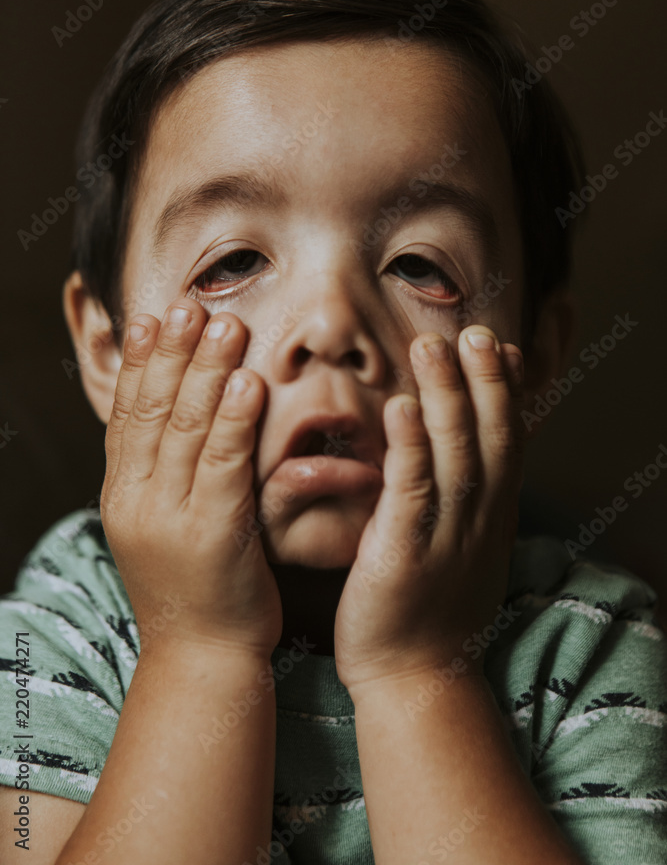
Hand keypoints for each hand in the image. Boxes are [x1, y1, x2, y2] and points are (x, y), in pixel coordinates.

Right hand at [101, 298, 281, 658]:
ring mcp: (172, 517)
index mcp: (124, 496)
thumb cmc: (193, 588)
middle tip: (192, 306)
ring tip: (225, 325)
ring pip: (187, 429)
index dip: (142, 364)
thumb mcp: (162, 527)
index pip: (127, 415)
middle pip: (154, 411)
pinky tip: (248, 383)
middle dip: (175, 354)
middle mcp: (139, 500)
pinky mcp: (213, 533)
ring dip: (207, 372)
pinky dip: (236, 420)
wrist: (203, 658)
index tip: (153, 319)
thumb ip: (162, 476)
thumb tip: (169, 424)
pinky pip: (225, 464)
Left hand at [334, 325, 523, 695]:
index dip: (507, 392)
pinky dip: (410, 446)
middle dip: (484, 381)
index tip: (501, 347)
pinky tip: (401, 408)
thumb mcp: (466, 547)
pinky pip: (412, 491)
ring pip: (456, 455)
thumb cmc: (429, 606)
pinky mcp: (405, 554)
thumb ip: (470, 498)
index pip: (510, 441)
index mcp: (492, 516)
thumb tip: (470, 453)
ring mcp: (446, 536)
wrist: (414, 677)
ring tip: (432, 347)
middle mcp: (479, 520)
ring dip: (447, 398)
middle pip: (491, 437)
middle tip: (474, 332)